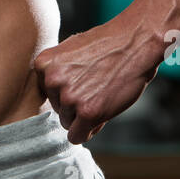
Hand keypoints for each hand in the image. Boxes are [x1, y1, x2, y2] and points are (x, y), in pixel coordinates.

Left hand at [34, 20, 158, 143]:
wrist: (136, 42)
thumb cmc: (108, 44)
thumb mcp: (72, 50)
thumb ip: (57, 71)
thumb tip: (54, 97)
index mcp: (44, 63)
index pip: (46, 92)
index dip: (66, 91)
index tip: (82, 82)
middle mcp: (52, 80)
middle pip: (57, 109)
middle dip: (75, 104)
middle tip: (96, 88)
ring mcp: (69, 97)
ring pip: (67, 123)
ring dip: (84, 115)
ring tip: (102, 95)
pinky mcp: (87, 112)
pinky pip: (77, 136)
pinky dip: (88, 130)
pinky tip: (101, 114)